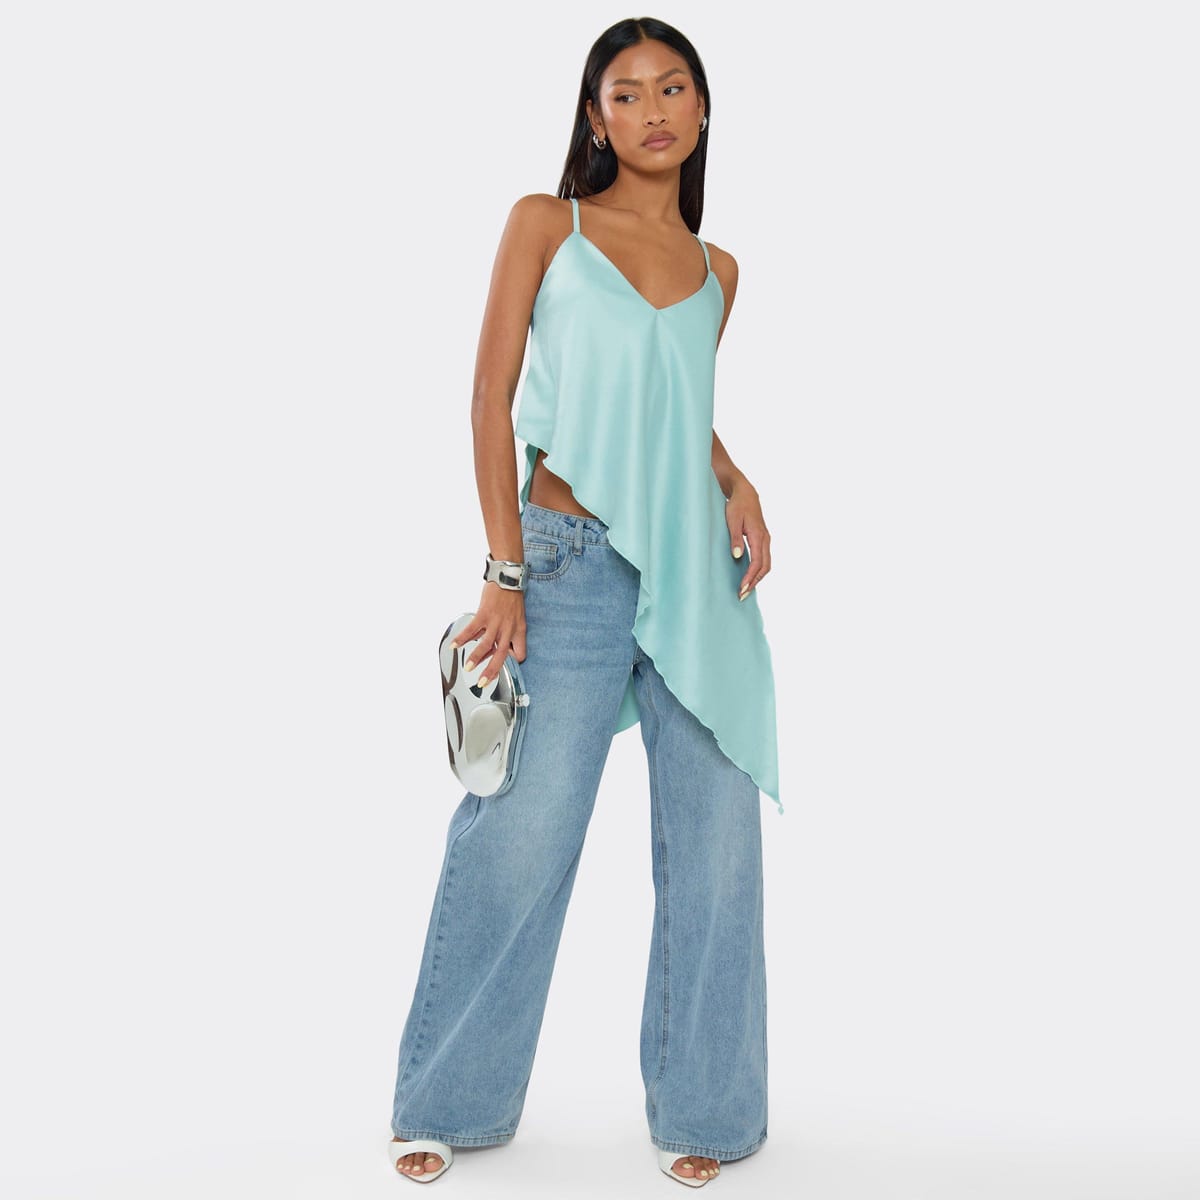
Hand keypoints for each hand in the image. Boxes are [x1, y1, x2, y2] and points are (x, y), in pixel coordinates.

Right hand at [450, 582, 527, 684]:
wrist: (508, 578)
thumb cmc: (512, 596)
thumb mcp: (518, 616)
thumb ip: (511, 631)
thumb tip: (499, 643)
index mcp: (519, 630)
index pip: (519, 653)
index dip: (512, 660)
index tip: (503, 663)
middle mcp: (508, 629)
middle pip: (501, 656)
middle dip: (491, 671)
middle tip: (482, 683)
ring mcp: (496, 622)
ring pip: (486, 645)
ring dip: (475, 658)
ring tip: (468, 667)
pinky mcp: (484, 614)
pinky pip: (472, 630)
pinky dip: (462, 638)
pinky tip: (454, 645)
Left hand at [726, 478, 771, 599]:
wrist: (745, 493)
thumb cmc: (737, 505)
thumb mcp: (732, 521)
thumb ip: (735, 539)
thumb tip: (737, 556)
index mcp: (759, 536)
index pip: (757, 563)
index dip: (750, 577)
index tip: (741, 588)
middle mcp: (765, 539)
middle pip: (765, 567)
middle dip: (754, 582)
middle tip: (742, 594)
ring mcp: (765, 540)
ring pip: (766, 564)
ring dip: (757, 578)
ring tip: (745, 589)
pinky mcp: (762, 539)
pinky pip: (763, 559)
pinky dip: (758, 571)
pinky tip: (749, 577)